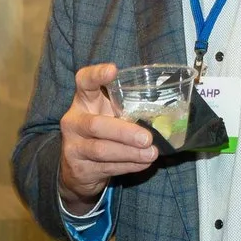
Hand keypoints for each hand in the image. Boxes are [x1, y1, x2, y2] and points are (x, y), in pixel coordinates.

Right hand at [56, 62, 156, 208]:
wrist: (77, 170)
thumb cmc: (101, 134)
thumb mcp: (108, 116)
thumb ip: (126, 111)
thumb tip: (166, 116)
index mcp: (83, 102)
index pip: (83, 82)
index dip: (96, 75)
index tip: (113, 70)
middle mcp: (74, 122)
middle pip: (96, 125)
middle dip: (124, 132)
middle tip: (147, 138)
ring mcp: (73, 147)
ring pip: (102, 150)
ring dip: (130, 152)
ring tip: (151, 153)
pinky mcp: (80, 169)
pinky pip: (107, 167)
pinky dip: (129, 165)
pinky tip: (143, 163)